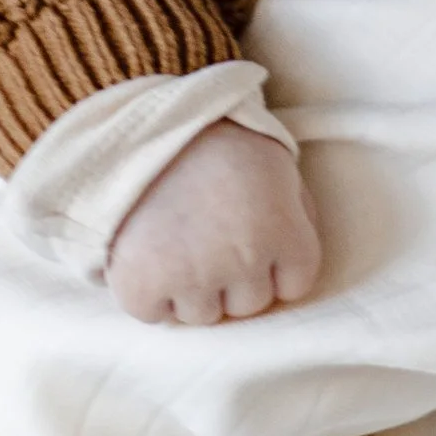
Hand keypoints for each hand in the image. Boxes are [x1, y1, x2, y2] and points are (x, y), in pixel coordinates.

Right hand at [104, 120, 323, 325]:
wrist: (139, 120)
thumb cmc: (214, 137)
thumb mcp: (276, 162)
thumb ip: (296, 210)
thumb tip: (292, 258)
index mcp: (282, 231)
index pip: (295, 286)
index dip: (274, 267)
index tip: (253, 245)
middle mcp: (243, 262)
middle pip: (248, 305)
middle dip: (233, 279)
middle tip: (208, 239)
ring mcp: (192, 278)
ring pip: (202, 315)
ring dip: (191, 290)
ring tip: (175, 244)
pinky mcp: (142, 285)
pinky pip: (154, 314)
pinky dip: (148, 294)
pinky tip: (147, 256)